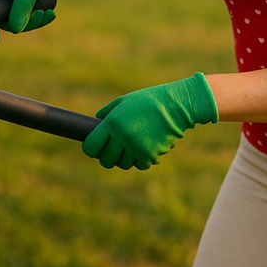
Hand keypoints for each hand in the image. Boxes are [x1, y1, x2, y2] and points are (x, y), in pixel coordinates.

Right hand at [0, 0, 66, 41]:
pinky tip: (50, 14)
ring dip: (34, 22)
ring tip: (47, 13)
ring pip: (17, 23)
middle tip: (39, 15)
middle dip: (23, 23)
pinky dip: (39, 20)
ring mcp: (10, 3)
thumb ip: (22, 7)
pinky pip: (27, 20)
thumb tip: (15, 29)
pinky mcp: (22, 7)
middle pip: (4, 21)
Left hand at [82, 73, 217, 169]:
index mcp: (112, 123)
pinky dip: (140, 159)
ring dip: (125, 157)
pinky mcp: (150, 156)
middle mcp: (123, 138)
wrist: (175, 106)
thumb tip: (94, 127)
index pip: (91, 148)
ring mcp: (137, 149)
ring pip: (123, 164)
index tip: (95, 147)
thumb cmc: (147, 101)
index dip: (91, 149)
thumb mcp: (123, 101)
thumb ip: (106, 114)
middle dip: (107, 156)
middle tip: (113, 148)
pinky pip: (139, 165)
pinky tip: (144, 146)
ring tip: (132, 144)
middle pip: (106, 161)